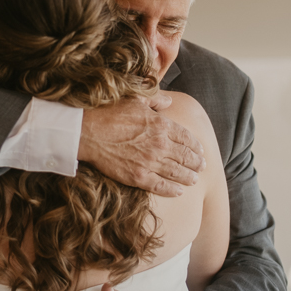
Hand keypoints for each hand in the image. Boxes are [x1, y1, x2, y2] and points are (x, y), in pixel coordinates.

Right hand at [78, 95, 204, 196]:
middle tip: (202, 166)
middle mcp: (160, 144)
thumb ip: (155, 100)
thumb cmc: (109, 112)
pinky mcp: (138, 177)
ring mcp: (150, 162)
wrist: (88, 132)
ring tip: (194, 179)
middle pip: (186, 156)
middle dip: (196, 163)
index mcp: (161, 124)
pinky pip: (161, 186)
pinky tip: (179, 191)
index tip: (200, 150)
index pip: (186, 138)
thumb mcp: (135, 99)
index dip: (196, 146)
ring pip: (177, 172)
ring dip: (188, 177)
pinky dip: (172, 190)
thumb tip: (169, 101)